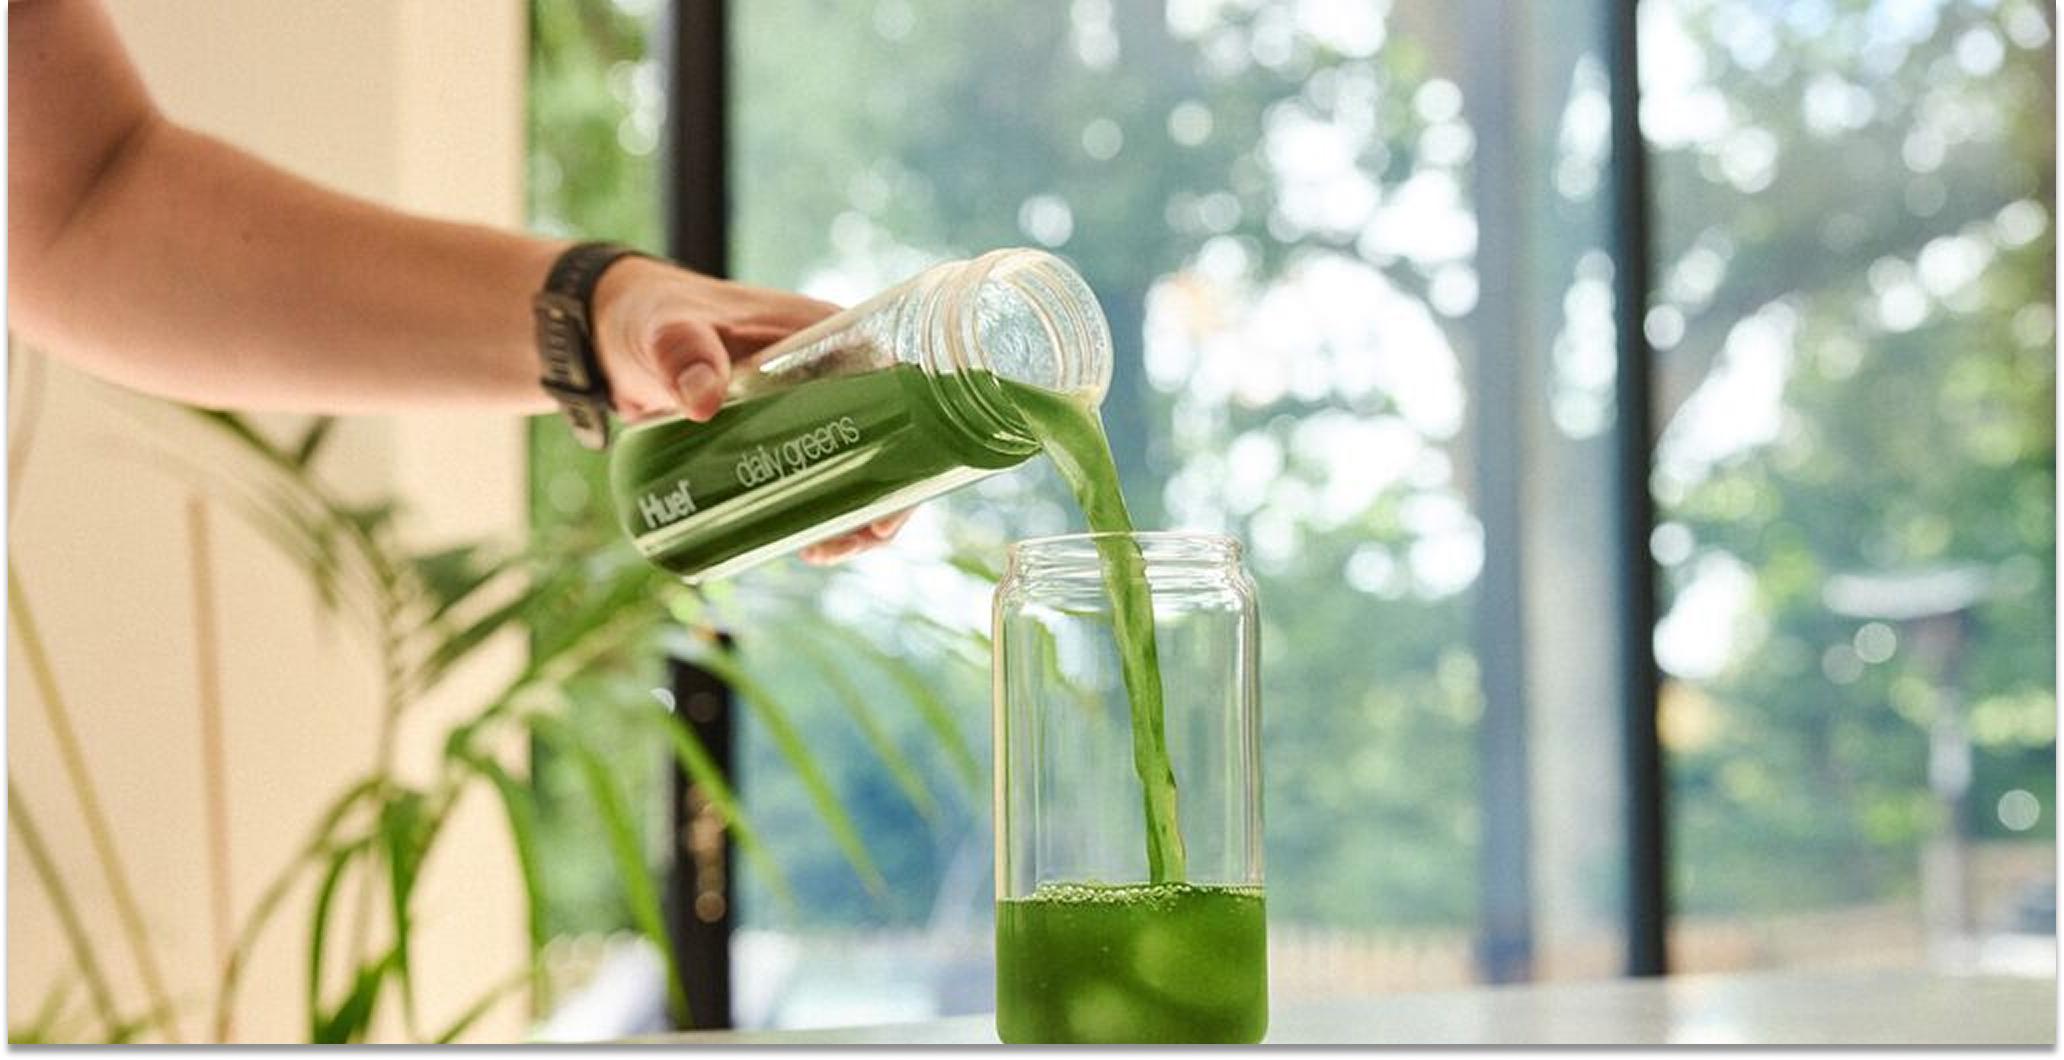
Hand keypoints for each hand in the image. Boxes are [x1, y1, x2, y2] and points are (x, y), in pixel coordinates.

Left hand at [589, 257, 913, 563]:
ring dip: (853, 514)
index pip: (895, 389)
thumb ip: (682, 353)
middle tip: (846, 542)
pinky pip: (817, 475)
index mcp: (827, 336)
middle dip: (881, 498)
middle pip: (885, 439)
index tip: (889, 501)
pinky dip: (820, 512)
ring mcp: (806, 408)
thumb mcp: (665, 332)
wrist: (610, 337)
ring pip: (855, 465)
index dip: (910, 447)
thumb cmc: (649, 317)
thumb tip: (704, 403)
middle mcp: (830, 372)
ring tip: (820, 551)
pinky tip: (805, 545)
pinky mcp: (778, 436)